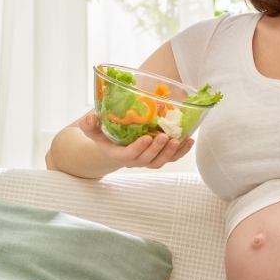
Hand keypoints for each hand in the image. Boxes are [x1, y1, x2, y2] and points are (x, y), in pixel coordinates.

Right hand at [79, 112, 194, 168]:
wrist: (113, 146)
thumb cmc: (104, 135)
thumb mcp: (93, 130)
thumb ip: (90, 125)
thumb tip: (91, 118)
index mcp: (118, 154)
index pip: (129, 155)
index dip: (138, 148)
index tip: (146, 137)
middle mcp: (134, 160)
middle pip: (147, 160)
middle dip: (157, 150)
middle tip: (164, 137)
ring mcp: (148, 159)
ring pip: (160, 161)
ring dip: (171, 152)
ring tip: (178, 139)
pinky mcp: (158, 156)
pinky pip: (171, 158)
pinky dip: (181, 151)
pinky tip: (189, 140)